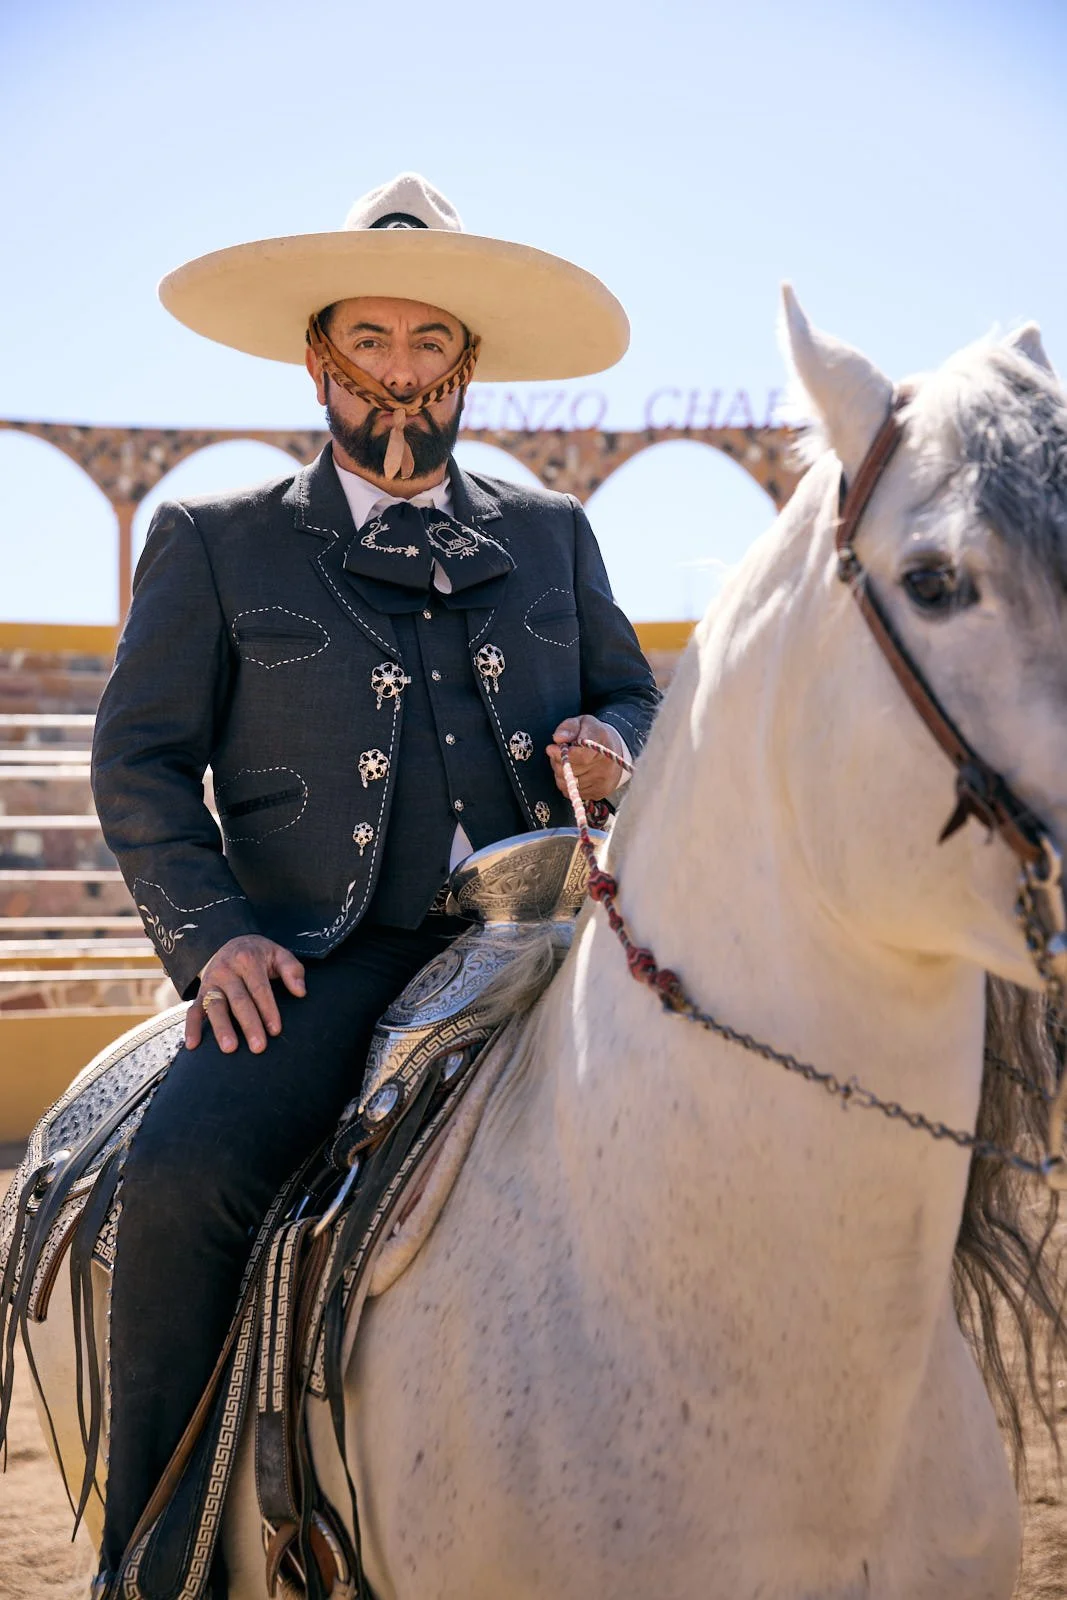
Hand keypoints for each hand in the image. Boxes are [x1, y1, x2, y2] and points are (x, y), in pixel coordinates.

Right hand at [185, 935, 305, 1055]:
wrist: (233, 945)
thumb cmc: (261, 956)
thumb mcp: (279, 954)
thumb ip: (292, 970)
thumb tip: (300, 992)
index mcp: (247, 959)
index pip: (259, 988)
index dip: (268, 1009)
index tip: (276, 1030)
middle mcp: (226, 970)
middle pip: (238, 1000)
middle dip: (249, 1024)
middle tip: (258, 1047)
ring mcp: (210, 982)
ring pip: (215, 1006)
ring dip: (221, 1028)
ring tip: (230, 1049)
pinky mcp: (200, 993)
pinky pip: (192, 1011)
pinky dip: (190, 1028)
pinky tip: (192, 1046)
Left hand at [547, 715, 625, 802]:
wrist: (614, 751)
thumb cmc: (595, 735)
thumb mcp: (583, 722)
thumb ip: (569, 727)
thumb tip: (558, 738)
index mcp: (603, 746)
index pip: (580, 757)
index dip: (562, 754)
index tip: (551, 748)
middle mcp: (606, 767)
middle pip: (572, 771)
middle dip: (558, 762)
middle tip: (557, 753)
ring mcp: (603, 782)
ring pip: (568, 783)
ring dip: (561, 774)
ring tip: (567, 763)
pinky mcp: (599, 794)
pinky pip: (572, 792)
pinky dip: (567, 783)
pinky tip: (573, 773)